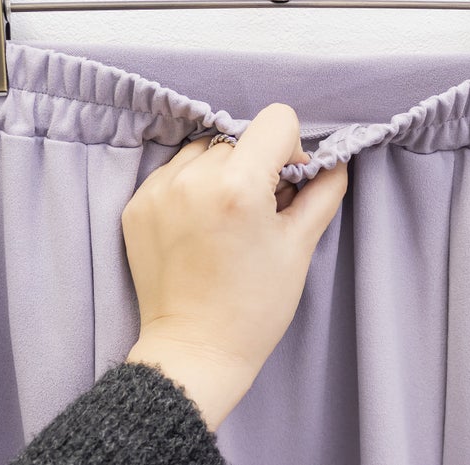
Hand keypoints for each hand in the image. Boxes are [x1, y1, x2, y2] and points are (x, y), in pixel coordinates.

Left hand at [123, 103, 347, 430]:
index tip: (286, 183)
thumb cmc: (254, 306)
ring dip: (220, 171)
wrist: (195, 349)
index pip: (276, 120)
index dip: (291, 148)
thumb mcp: (300, 247)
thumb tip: (333, 162)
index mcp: (239, 187)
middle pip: (240, 138)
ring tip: (224, 217)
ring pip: (203, 150)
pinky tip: (198, 225)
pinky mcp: (136, 205)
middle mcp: (193, 179)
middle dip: (255, 166)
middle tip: (257, 211)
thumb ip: (323, 192)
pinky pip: (173, 171)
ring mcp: (158, 191)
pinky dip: (191, 186)